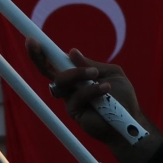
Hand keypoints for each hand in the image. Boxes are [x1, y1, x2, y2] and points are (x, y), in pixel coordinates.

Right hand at [26, 41, 162, 162]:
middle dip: (38, 56)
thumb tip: (71, 52)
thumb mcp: (111, 74)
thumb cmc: (122, 98)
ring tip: (96, 75)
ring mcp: (69, 99)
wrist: (130, 123)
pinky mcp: (73, 111)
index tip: (32, 39)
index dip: (43, 51)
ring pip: (61, 80)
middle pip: (47, 70)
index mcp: (77, 75)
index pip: (56, 62)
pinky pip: (77, 95)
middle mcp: (70, 86)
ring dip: (78, 73)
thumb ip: (92, 64)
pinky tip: (105, 89)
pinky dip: (91, 89)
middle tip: (32, 44)